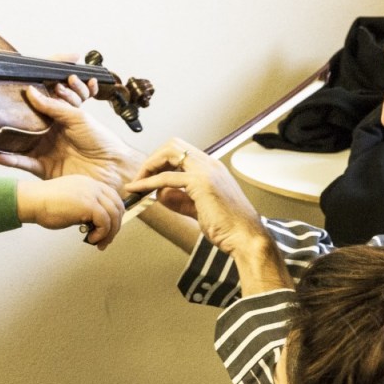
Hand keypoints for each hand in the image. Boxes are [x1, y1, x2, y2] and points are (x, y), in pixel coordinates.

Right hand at [0, 77, 143, 191]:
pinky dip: (10, 161)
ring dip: (5, 141)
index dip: (27, 99)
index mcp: (60, 119)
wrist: (113, 169)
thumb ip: (54, 105)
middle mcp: (51, 134)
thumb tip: (31, 92)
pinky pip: (24, 164)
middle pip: (26, 125)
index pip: (39, 106)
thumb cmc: (101, 141)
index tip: (11, 90)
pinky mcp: (44, 169)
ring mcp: (46, 151)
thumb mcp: (78, 116)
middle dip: (11, 119)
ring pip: (21, 144)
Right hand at [16, 175, 124, 248]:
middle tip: (106, 240)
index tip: (108, 229)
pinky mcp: (89, 205)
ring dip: (110, 233)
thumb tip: (95, 224)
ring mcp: (92, 194)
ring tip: (99, 242)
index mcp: (89, 183)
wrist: (32, 200)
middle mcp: (93, 186)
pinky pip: (105, 222)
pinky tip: (92, 239)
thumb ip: (84, 208)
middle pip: (117, 206)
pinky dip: (102, 234)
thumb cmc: (45, 204)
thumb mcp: (71, 202)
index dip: (114, 215)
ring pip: (114, 215)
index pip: (113, 197)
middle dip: (115, 226)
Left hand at [124, 137, 290, 291]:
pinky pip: (166, 178)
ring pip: (168, 153)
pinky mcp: (201, 183)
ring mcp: (206, 171)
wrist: (246, 238)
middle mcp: (209, 164)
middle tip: (140, 178)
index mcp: (212, 168)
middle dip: (152, 159)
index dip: (161, 161)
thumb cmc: (229, 227)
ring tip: (137, 184)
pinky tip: (138, 190)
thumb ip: (180, 200)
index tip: (148, 176)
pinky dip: (148, 183)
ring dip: (148, 167)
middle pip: (172, 145)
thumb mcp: (199, 209)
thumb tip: (159, 194)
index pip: (181, 152)